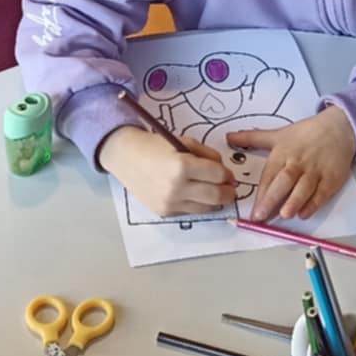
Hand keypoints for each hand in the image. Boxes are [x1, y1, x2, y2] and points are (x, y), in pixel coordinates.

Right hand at [101, 126, 236, 215]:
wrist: (125, 157)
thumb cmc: (156, 146)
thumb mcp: (185, 142)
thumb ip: (208, 156)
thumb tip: (225, 172)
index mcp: (182, 166)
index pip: (218, 175)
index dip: (227, 174)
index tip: (228, 174)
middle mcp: (176, 188)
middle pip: (216, 196)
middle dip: (228, 192)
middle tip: (230, 188)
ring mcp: (169, 203)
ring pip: (205, 208)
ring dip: (215, 201)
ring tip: (216, 192)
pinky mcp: (164, 212)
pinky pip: (190, 212)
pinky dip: (197, 204)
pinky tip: (195, 195)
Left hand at [233, 106, 355, 222]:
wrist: (339, 128)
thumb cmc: (306, 133)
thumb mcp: (278, 134)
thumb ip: (252, 138)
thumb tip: (228, 138)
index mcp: (283, 152)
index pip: (269, 175)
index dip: (261, 194)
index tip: (253, 211)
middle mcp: (298, 162)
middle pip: (284, 181)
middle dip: (272, 199)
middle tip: (262, 216)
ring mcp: (316, 170)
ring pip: (304, 187)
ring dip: (294, 201)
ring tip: (285, 214)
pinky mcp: (332, 177)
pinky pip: (322, 193)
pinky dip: (314, 204)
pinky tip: (304, 213)